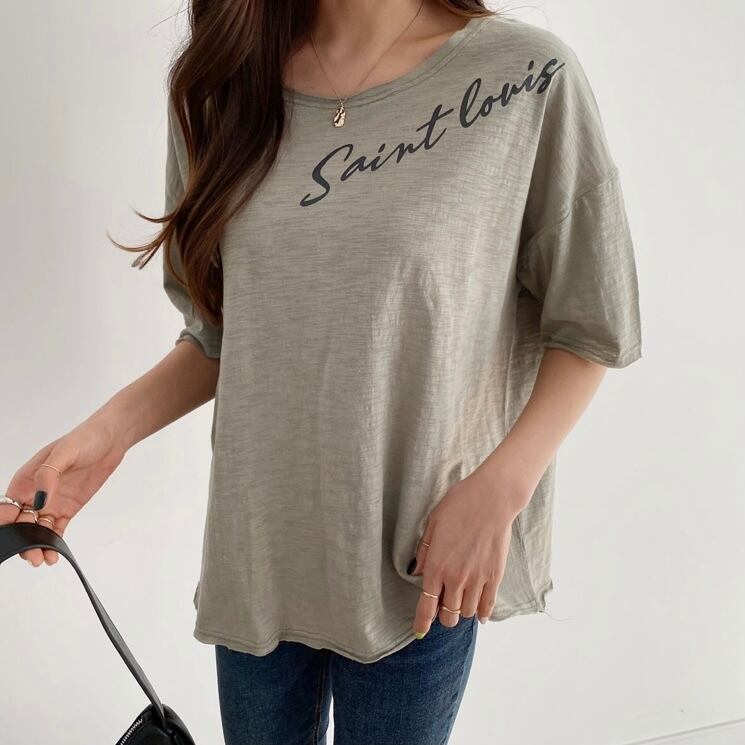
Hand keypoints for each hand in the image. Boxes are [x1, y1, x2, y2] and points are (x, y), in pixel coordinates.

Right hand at [1, 415, 126, 566]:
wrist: (112, 439)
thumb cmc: (85, 438)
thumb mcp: (65, 452)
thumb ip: (49, 475)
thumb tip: (39, 500)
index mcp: (26, 479)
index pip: (7, 506)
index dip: (6, 522)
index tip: (13, 534)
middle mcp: (35, 493)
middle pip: (21, 523)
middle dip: (23, 541)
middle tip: (32, 556)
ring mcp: (52, 502)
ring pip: (38, 530)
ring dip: (38, 545)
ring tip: (44, 559)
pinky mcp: (68, 508)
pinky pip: (57, 529)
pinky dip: (54, 542)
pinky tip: (55, 554)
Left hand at [408, 470, 530, 636]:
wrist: (491, 499)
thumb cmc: (459, 506)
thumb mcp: (433, 524)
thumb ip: (425, 551)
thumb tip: (419, 571)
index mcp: (436, 566)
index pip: (426, 605)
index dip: (422, 622)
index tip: (420, 632)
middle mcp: (455, 578)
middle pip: (448, 616)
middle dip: (443, 617)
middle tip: (443, 608)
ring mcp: (477, 579)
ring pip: (467, 612)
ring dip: (461, 612)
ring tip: (460, 603)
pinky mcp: (495, 576)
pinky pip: (488, 605)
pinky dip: (483, 613)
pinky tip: (480, 614)